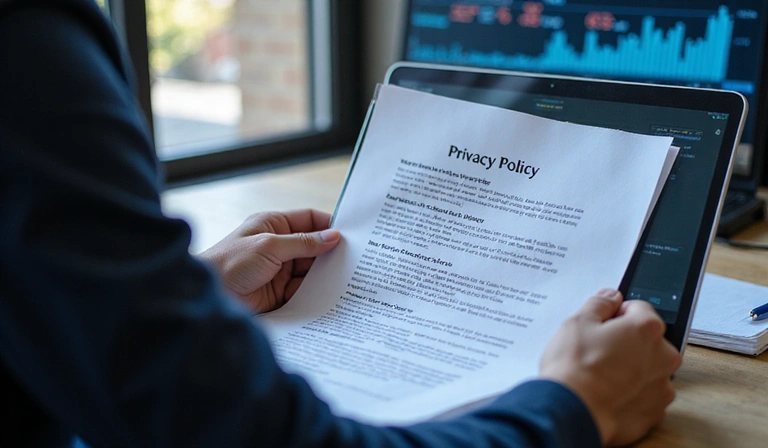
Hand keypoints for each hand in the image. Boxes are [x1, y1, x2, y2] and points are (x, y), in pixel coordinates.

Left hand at [199, 209, 340, 312]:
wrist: (209, 295)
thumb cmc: (229, 263)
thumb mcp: (269, 246)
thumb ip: (303, 243)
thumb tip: (333, 236)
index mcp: (273, 225)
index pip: (308, 220)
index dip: (329, 225)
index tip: (352, 234)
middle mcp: (278, 245)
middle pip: (313, 246)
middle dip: (331, 252)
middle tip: (356, 259)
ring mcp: (279, 269)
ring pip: (311, 269)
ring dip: (325, 274)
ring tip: (349, 277)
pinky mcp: (279, 291)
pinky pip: (303, 289)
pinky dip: (316, 292)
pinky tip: (331, 294)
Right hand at [539, 289, 682, 446]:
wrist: (572, 412)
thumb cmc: (575, 368)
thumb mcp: (578, 322)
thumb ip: (600, 304)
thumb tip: (610, 297)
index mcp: (647, 329)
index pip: (639, 308)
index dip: (617, 314)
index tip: (602, 325)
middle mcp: (663, 357)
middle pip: (647, 340)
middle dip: (627, 342)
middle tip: (598, 351)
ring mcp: (661, 387)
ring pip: (647, 370)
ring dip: (631, 369)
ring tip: (600, 375)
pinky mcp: (654, 413)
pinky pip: (644, 397)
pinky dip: (630, 395)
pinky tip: (607, 394)